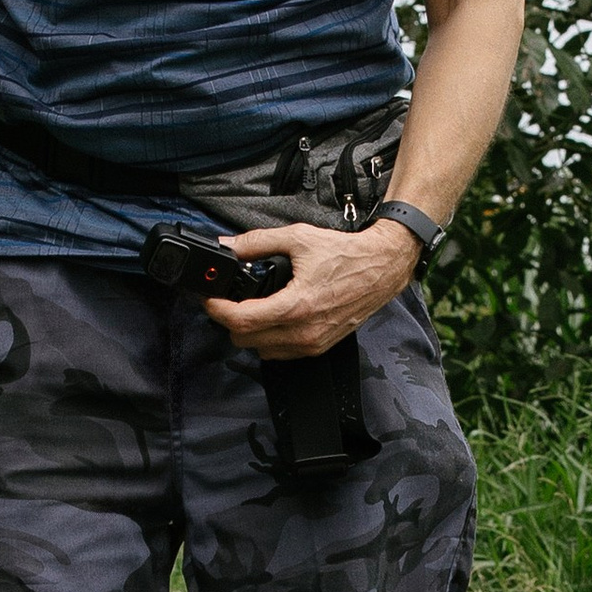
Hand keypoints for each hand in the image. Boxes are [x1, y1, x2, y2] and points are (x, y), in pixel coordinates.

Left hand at [205, 215, 420, 358]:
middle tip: (229, 300)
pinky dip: (269, 339)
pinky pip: (281, 353)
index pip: (240, 321)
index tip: (209, 298)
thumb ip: (257, 242)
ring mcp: (312, 343)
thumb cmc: (346, 254)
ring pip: (261, 350)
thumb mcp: (298, 238)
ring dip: (250, 333)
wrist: (381, 267)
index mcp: (296, 306)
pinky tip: (273, 317)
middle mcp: (303, 331)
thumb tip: (229, 246)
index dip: (217, 310)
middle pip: (244, 340)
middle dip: (230, 320)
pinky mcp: (319, 347)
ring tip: (253, 308)